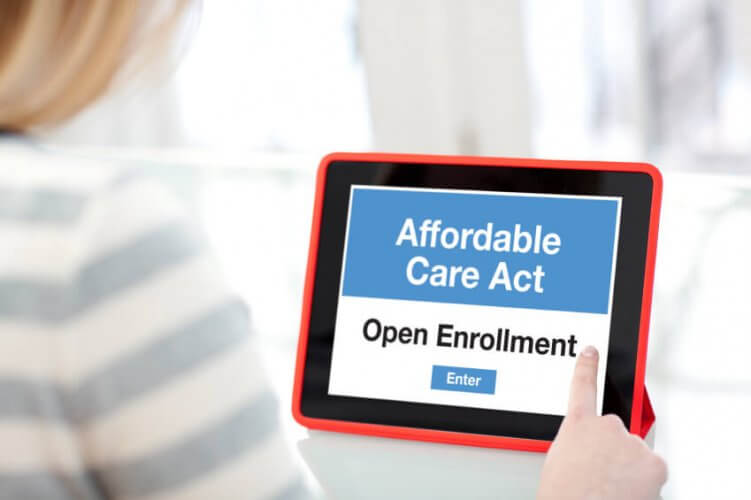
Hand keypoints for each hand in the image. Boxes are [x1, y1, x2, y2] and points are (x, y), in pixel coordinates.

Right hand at [537, 346, 666, 499]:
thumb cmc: (566, 496)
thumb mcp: (557, 462)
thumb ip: (574, 444)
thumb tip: (586, 450)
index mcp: (577, 424)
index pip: (583, 386)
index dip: (587, 366)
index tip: (591, 351)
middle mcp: (606, 426)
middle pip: (616, 432)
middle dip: (614, 451)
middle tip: (602, 475)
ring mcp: (631, 442)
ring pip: (635, 454)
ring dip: (629, 470)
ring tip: (612, 490)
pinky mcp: (654, 461)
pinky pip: (652, 470)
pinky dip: (646, 483)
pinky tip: (629, 493)